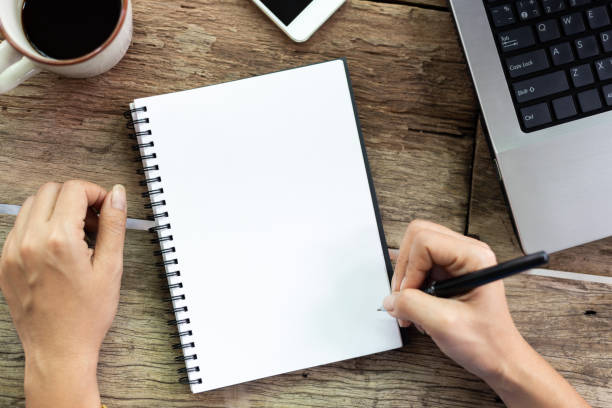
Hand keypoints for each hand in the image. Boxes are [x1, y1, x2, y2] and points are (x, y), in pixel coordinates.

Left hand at [0, 181, 126, 407]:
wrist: (58, 350)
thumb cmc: (85, 316)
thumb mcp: (110, 268)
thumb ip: (113, 226)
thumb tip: (116, 196)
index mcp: (58, 240)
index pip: (74, 189)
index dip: (96, 192)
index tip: (106, 208)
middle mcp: (30, 241)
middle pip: (50, 190)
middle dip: (76, 197)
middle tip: (94, 221)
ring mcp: (12, 252)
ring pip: (32, 205)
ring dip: (56, 209)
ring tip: (77, 234)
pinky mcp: (4, 262)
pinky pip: (20, 226)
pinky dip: (40, 225)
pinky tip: (59, 247)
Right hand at [383, 220, 588, 407]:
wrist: (497, 358)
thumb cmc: (487, 342)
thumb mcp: (444, 324)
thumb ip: (412, 305)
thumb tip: (391, 298)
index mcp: (475, 257)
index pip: (425, 241)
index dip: (411, 269)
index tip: (410, 295)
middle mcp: (467, 253)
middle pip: (418, 236)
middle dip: (405, 269)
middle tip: (405, 296)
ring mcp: (457, 261)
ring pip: (415, 249)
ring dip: (406, 278)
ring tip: (412, 305)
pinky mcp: (448, 272)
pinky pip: (418, 265)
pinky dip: (411, 285)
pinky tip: (418, 305)